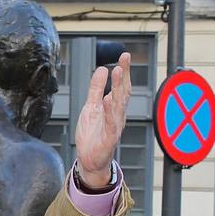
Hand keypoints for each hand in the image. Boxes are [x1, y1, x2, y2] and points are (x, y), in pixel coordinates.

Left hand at [73, 51, 131, 185]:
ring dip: (118, 88)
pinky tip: (108, 99)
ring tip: (117, 72)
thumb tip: (102, 68)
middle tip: (124, 59)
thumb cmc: (92, 134)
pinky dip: (110, 111)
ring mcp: (114, 126)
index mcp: (114, 107)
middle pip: (123, 92)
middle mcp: (118, 115)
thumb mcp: (90, 107)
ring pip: (119, 105)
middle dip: (124, 75)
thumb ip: (95, 89)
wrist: (89, 160)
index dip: (124, 71)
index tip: (125, 55)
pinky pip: (111, 123)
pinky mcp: (109, 138)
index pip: (121, 86)